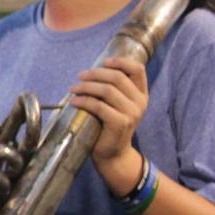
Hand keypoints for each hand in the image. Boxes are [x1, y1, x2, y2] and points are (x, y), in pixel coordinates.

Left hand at [69, 57, 147, 193]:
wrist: (113, 153)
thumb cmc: (109, 125)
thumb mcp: (116, 104)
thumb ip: (113, 88)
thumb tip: (92, 70)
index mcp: (141, 94)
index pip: (138, 69)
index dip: (120, 62)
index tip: (103, 62)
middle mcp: (140, 102)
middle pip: (118, 77)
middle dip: (95, 73)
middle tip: (80, 76)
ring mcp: (132, 113)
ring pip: (107, 90)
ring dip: (86, 86)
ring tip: (73, 88)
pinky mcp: (120, 123)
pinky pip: (99, 106)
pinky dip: (84, 101)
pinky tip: (74, 101)